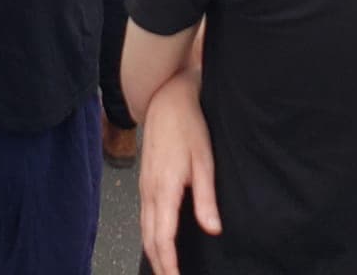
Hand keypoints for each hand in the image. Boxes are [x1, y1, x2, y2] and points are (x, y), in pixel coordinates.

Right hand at [138, 69, 218, 274]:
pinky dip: (150, 237)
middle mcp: (149, 192)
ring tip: (166, 270)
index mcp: (164, 189)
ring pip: (144, 230)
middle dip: (159, 265)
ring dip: (153, 253)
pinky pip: (144, 218)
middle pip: (149, 239)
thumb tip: (212, 229)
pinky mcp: (145, 182)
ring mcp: (144, 187)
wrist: (167, 99)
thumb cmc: (189, 126)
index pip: (163, 238)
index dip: (169, 264)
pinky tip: (159, 242)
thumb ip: (206, 197)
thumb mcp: (204, 161)